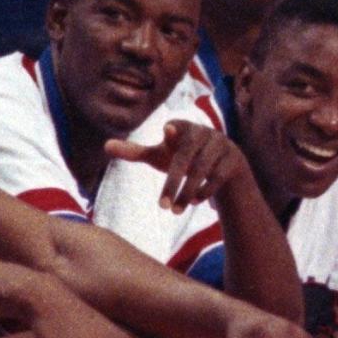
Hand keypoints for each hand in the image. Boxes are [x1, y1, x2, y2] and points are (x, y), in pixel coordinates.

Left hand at [105, 120, 248, 212]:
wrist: (223, 162)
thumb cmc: (183, 156)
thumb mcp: (159, 155)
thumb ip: (135, 151)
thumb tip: (104, 145)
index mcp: (184, 127)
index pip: (177, 127)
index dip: (174, 129)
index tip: (168, 130)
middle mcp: (204, 133)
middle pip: (187, 157)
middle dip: (173, 182)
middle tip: (161, 207)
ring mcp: (221, 146)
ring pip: (203, 170)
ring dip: (188, 192)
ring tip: (174, 211)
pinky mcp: (233, 160)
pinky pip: (219, 176)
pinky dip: (206, 191)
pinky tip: (194, 203)